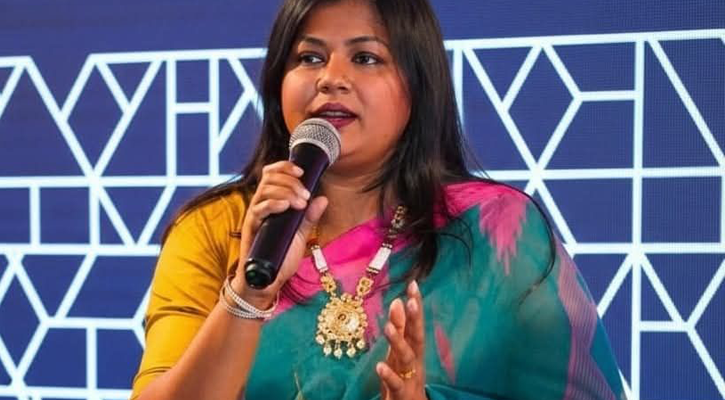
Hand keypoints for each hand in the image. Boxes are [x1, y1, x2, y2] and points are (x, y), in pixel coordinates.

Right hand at [233, 161, 327, 305]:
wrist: (268, 281)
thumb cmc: (281, 257)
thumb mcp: (300, 234)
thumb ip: (309, 216)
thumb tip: (323, 199)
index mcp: (271, 202)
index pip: (272, 173)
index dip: (285, 167)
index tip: (303, 172)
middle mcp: (261, 205)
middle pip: (269, 178)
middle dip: (291, 181)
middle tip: (306, 195)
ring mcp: (255, 215)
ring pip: (265, 190)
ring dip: (286, 191)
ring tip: (300, 204)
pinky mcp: (250, 228)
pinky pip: (259, 209)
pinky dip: (274, 203)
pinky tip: (286, 206)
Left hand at [376, 281, 426, 399]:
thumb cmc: (405, 379)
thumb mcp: (399, 352)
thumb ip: (400, 329)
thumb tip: (397, 301)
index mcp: (414, 350)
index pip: (415, 324)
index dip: (416, 305)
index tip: (413, 284)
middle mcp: (415, 362)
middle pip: (417, 338)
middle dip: (415, 319)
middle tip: (410, 300)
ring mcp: (410, 378)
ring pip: (407, 358)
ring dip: (398, 342)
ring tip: (388, 327)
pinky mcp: (402, 394)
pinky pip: (396, 384)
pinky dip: (389, 375)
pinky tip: (379, 365)